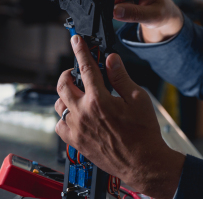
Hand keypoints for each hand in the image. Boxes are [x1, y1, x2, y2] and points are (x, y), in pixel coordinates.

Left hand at [55, 35, 185, 198]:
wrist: (142, 162)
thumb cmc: (143, 133)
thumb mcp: (138, 98)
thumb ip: (121, 77)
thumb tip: (111, 59)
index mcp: (99, 99)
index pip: (85, 67)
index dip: (80, 50)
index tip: (76, 40)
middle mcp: (83, 113)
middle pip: (63, 84)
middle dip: (68, 72)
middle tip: (77, 71)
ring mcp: (76, 128)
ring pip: (58, 104)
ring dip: (66, 94)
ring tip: (78, 93)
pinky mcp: (75, 142)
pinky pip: (59, 124)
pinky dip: (64, 116)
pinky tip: (76, 114)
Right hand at [109, 0, 182, 42]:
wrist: (163, 8)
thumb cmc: (161, 11)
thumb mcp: (152, 16)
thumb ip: (134, 14)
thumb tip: (115, 11)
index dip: (115, 6)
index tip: (121, 15)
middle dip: (118, 4)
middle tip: (134, 8)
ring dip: (118, 2)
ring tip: (133, 3)